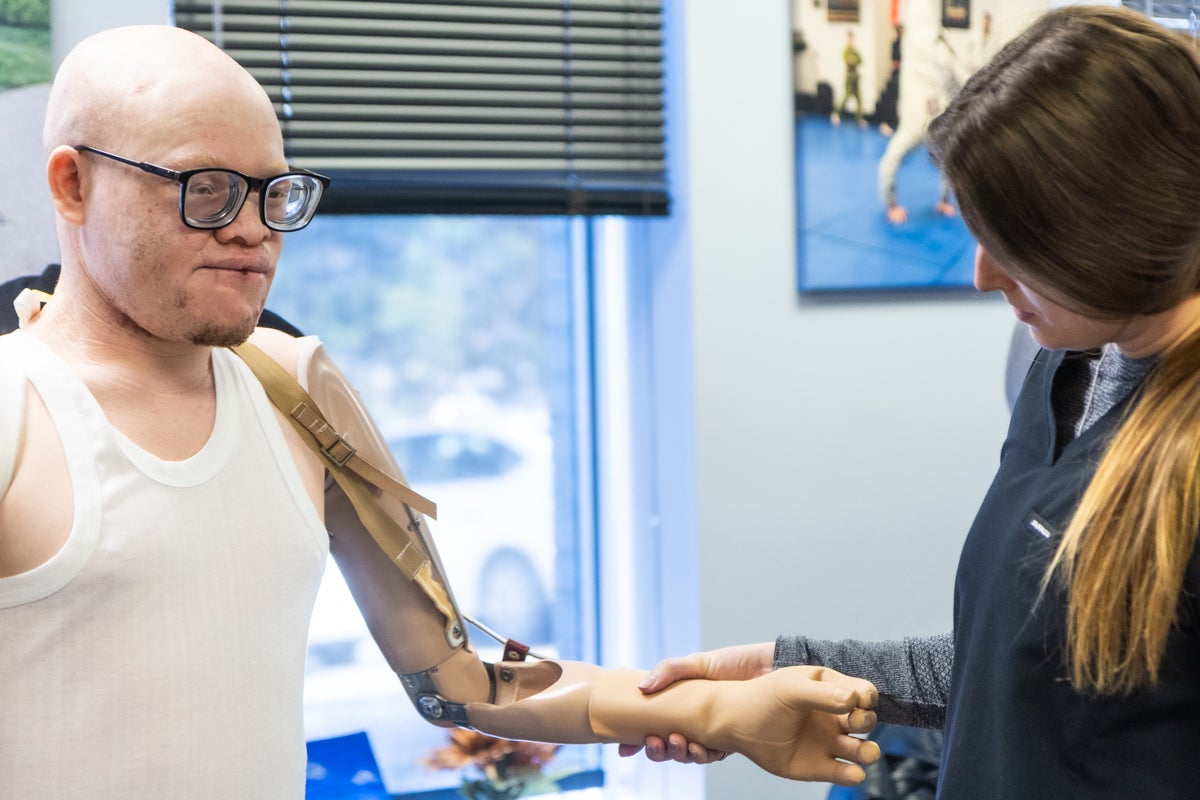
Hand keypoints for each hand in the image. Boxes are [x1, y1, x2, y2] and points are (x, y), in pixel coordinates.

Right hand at [618, 642, 773, 760]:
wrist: (775, 666)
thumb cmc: (737, 662)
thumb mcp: (698, 663)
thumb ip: (669, 671)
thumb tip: (641, 687)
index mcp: (683, 704)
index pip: (655, 725)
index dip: (638, 740)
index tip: (625, 748)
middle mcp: (696, 721)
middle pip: (669, 745)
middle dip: (658, 750)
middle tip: (655, 741)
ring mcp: (714, 732)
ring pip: (689, 754)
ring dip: (679, 754)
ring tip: (678, 742)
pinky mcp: (733, 740)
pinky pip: (713, 755)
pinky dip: (702, 755)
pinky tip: (698, 747)